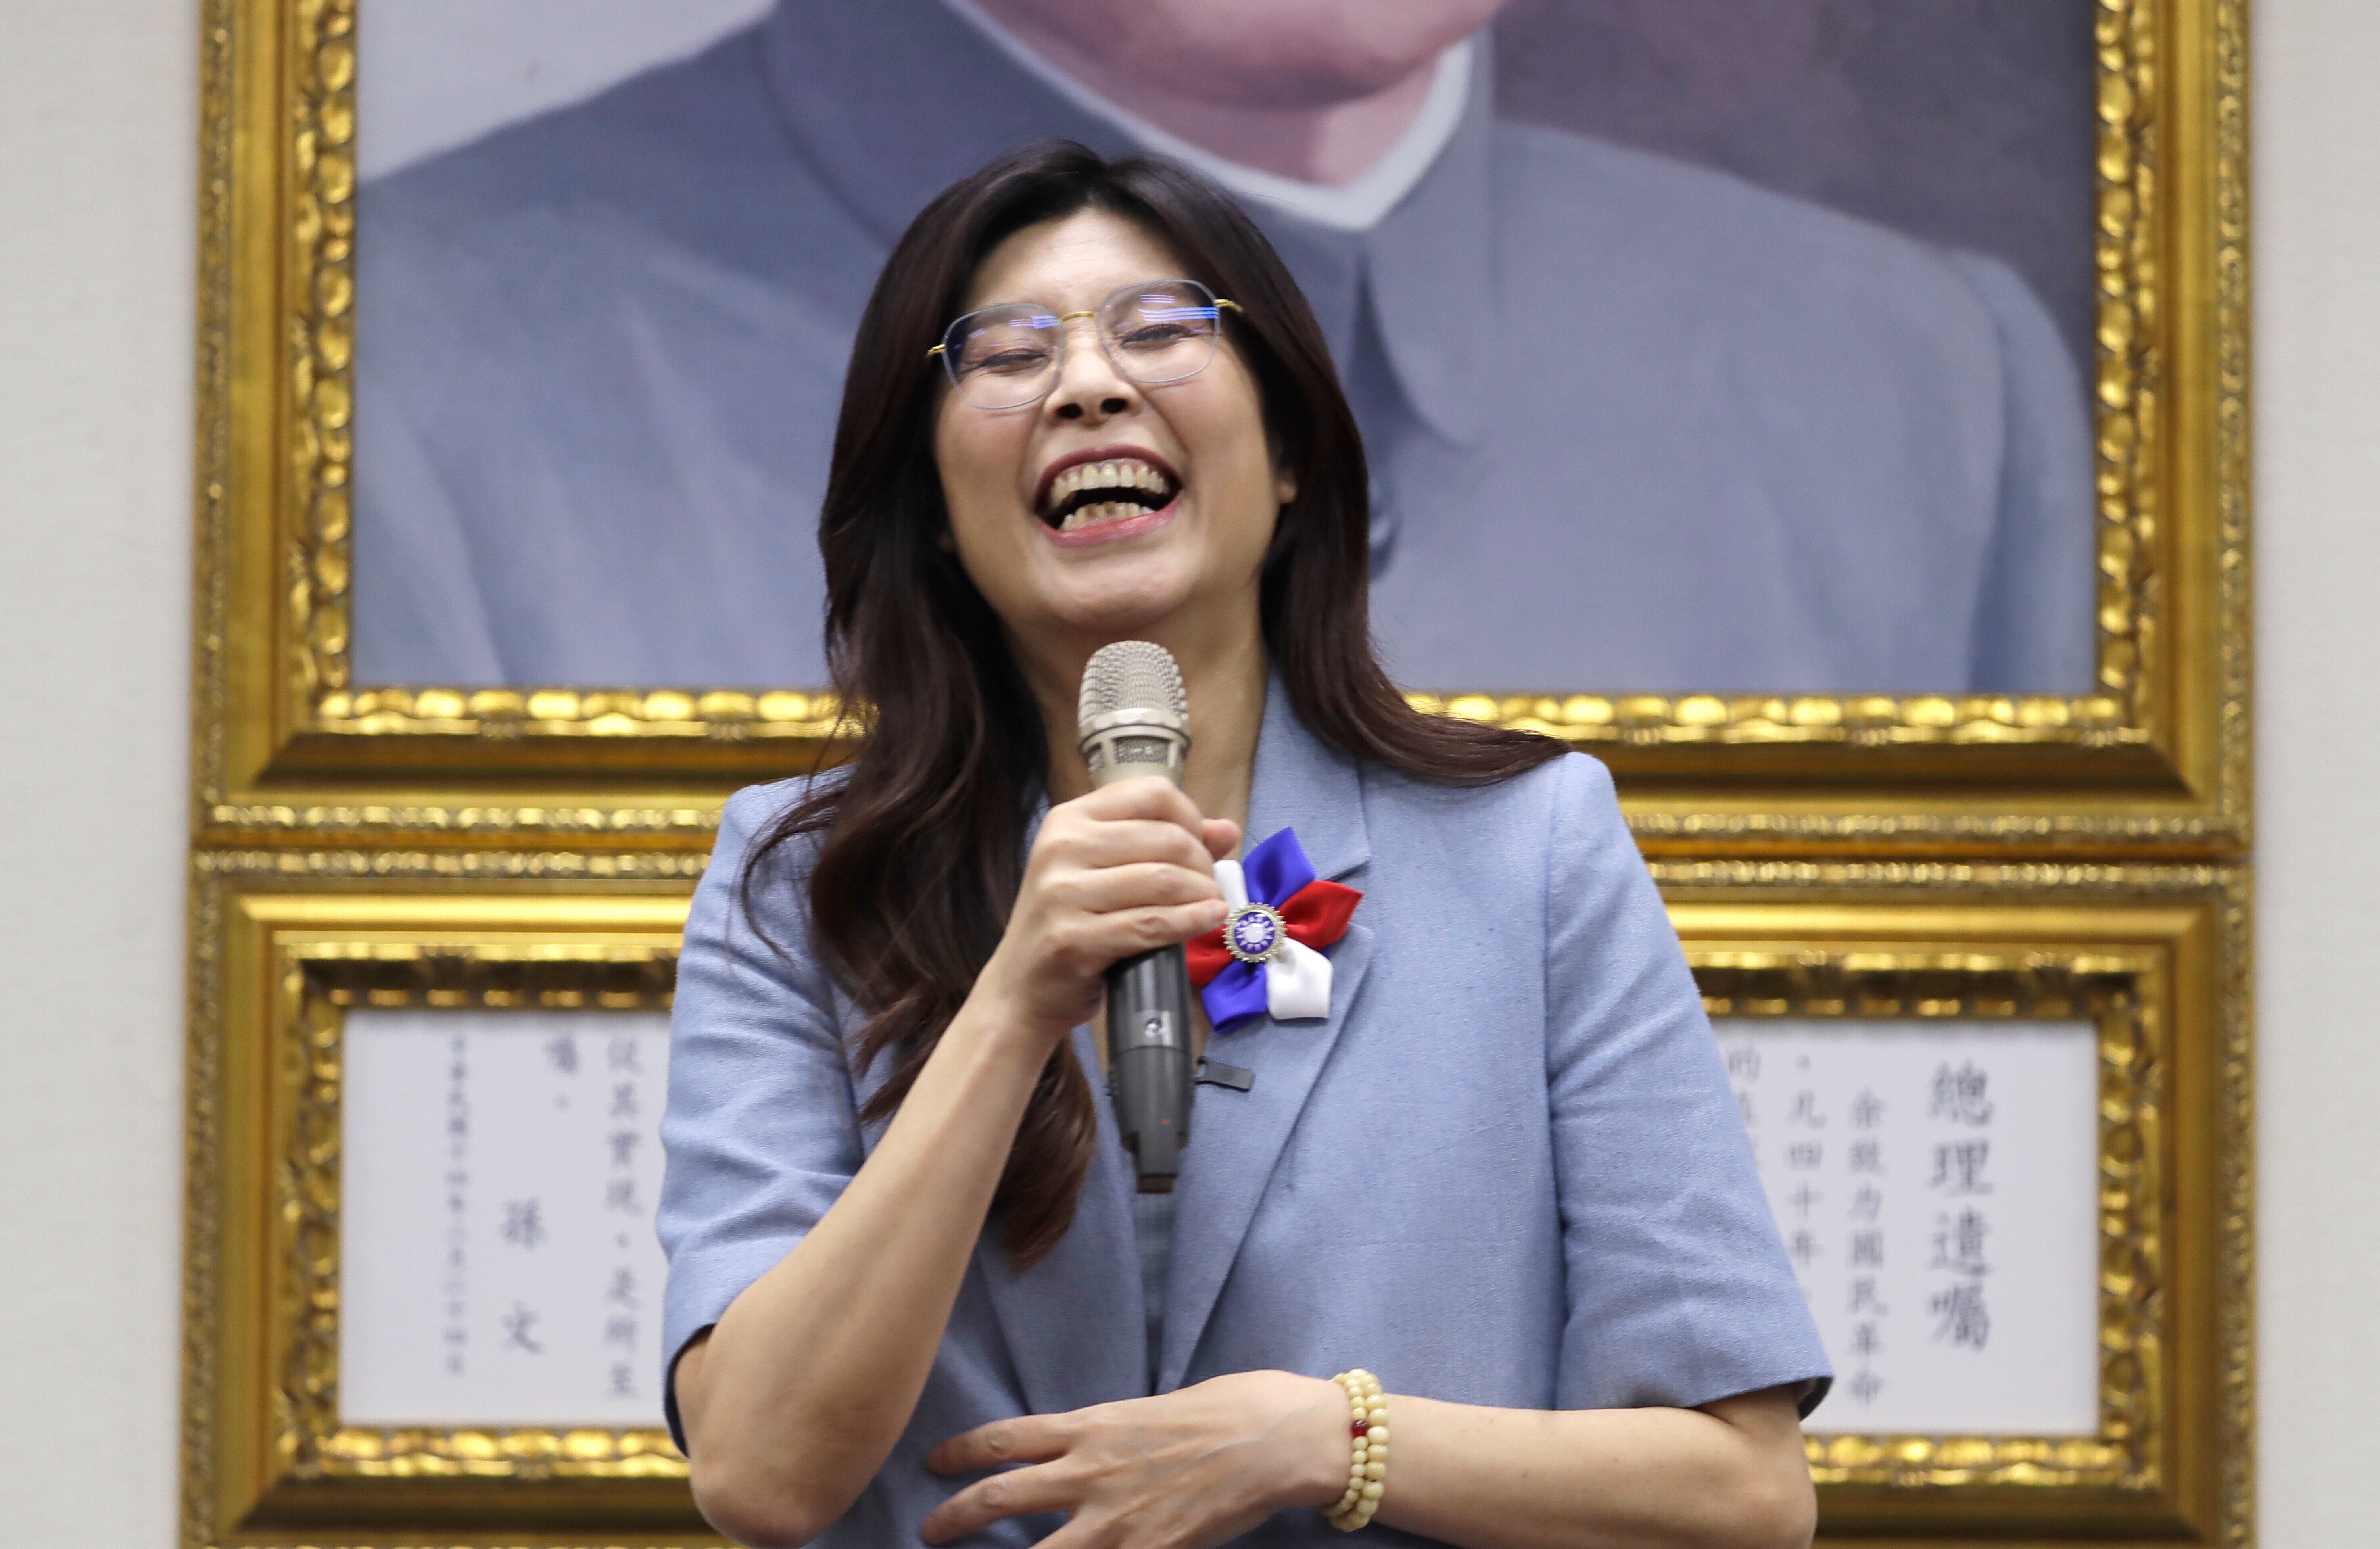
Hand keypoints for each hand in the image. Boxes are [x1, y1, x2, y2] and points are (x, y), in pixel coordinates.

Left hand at [921, 1371, 1348, 1547]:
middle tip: (928, 1531)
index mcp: (1094, 1426)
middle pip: (1000, 1496)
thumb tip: (1087, 1451)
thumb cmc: (1229, 1409)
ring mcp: (1115, 1520)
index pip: (1006, 1438)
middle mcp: (1091, 1471)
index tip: (936, 1463)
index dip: (962, 1452)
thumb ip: (1112, 1435)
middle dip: (953, 1517)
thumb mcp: (1153, 1410)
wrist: (1278, 1439)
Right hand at [973, 776, 1239, 1047]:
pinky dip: (1191, 921)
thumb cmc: (1071, 924)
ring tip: (1212, 904)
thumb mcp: (1106, 871)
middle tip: (1208, 886)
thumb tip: (1227, 830)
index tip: (1201, 846)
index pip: (1152, 793)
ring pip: (1164, 879)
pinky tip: (1209, 919)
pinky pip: (1151, 923)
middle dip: (1202, 863)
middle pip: (1166, 837)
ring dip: (1203, 893)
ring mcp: (1062, 893)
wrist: (1021, 988)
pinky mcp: (1073, 938)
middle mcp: (1061, 847)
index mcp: (1069, 819)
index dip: (1191, 817)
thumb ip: (1163, 843)